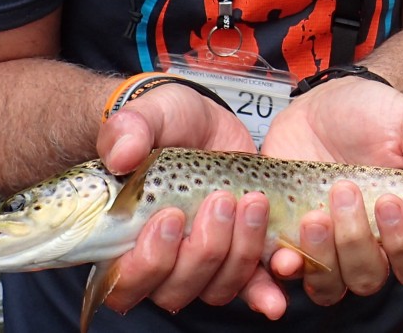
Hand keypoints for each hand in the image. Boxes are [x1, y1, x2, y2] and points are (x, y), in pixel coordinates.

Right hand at [94, 84, 290, 319]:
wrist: (205, 124)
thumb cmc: (167, 125)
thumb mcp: (149, 114)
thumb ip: (128, 129)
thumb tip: (121, 155)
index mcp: (125, 239)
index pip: (125, 283)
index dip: (148, 263)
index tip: (171, 217)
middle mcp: (162, 262)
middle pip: (177, 289)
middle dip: (204, 249)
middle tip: (221, 200)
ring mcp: (202, 264)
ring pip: (217, 288)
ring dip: (239, 251)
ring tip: (253, 203)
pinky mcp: (237, 256)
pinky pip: (251, 286)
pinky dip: (266, 285)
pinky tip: (281, 265)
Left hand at [260, 76, 402, 302]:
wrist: (324, 102)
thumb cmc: (375, 114)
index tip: (388, 202)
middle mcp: (369, 243)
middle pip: (369, 277)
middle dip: (356, 241)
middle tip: (345, 192)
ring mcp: (328, 246)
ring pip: (331, 285)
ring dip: (322, 257)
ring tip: (313, 215)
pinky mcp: (291, 239)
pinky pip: (290, 273)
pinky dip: (287, 267)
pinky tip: (282, 250)